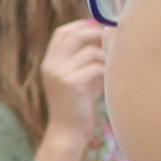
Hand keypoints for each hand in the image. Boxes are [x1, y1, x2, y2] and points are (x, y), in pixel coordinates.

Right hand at [37, 19, 110, 137]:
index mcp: (49, 63)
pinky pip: (96, 67)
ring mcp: (60, 74)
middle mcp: (51, 66)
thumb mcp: (77, 77)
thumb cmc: (77, 106)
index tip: (99, 28)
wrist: (67, 133)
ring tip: (110, 69)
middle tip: (111, 42)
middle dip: (96, 35)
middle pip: (75, 36)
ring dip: (105, 58)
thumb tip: (107, 34)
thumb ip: (86, 58)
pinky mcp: (72, 84)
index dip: (81, 26)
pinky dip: (105, 72)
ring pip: (90, 52)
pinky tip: (107, 82)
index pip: (62, 33)